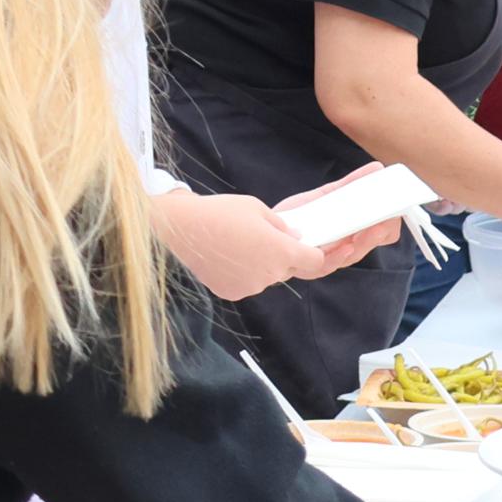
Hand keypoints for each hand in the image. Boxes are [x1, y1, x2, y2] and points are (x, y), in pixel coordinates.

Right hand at [153, 186, 390, 299]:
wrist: (177, 231)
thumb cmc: (218, 214)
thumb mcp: (258, 209)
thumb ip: (282, 227)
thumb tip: (293, 236)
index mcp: (283, 252)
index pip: (317, 261)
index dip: (322, 253)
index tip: (325, 246)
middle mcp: (270, 275)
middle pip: (290, 268)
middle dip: (287, 255)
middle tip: (274, 239)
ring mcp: (250, 287)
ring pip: (266, 276)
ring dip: (262, 263)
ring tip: (242, 241)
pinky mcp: (231, 292)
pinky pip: (246, 282)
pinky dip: (242, 270)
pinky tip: (228, 253)